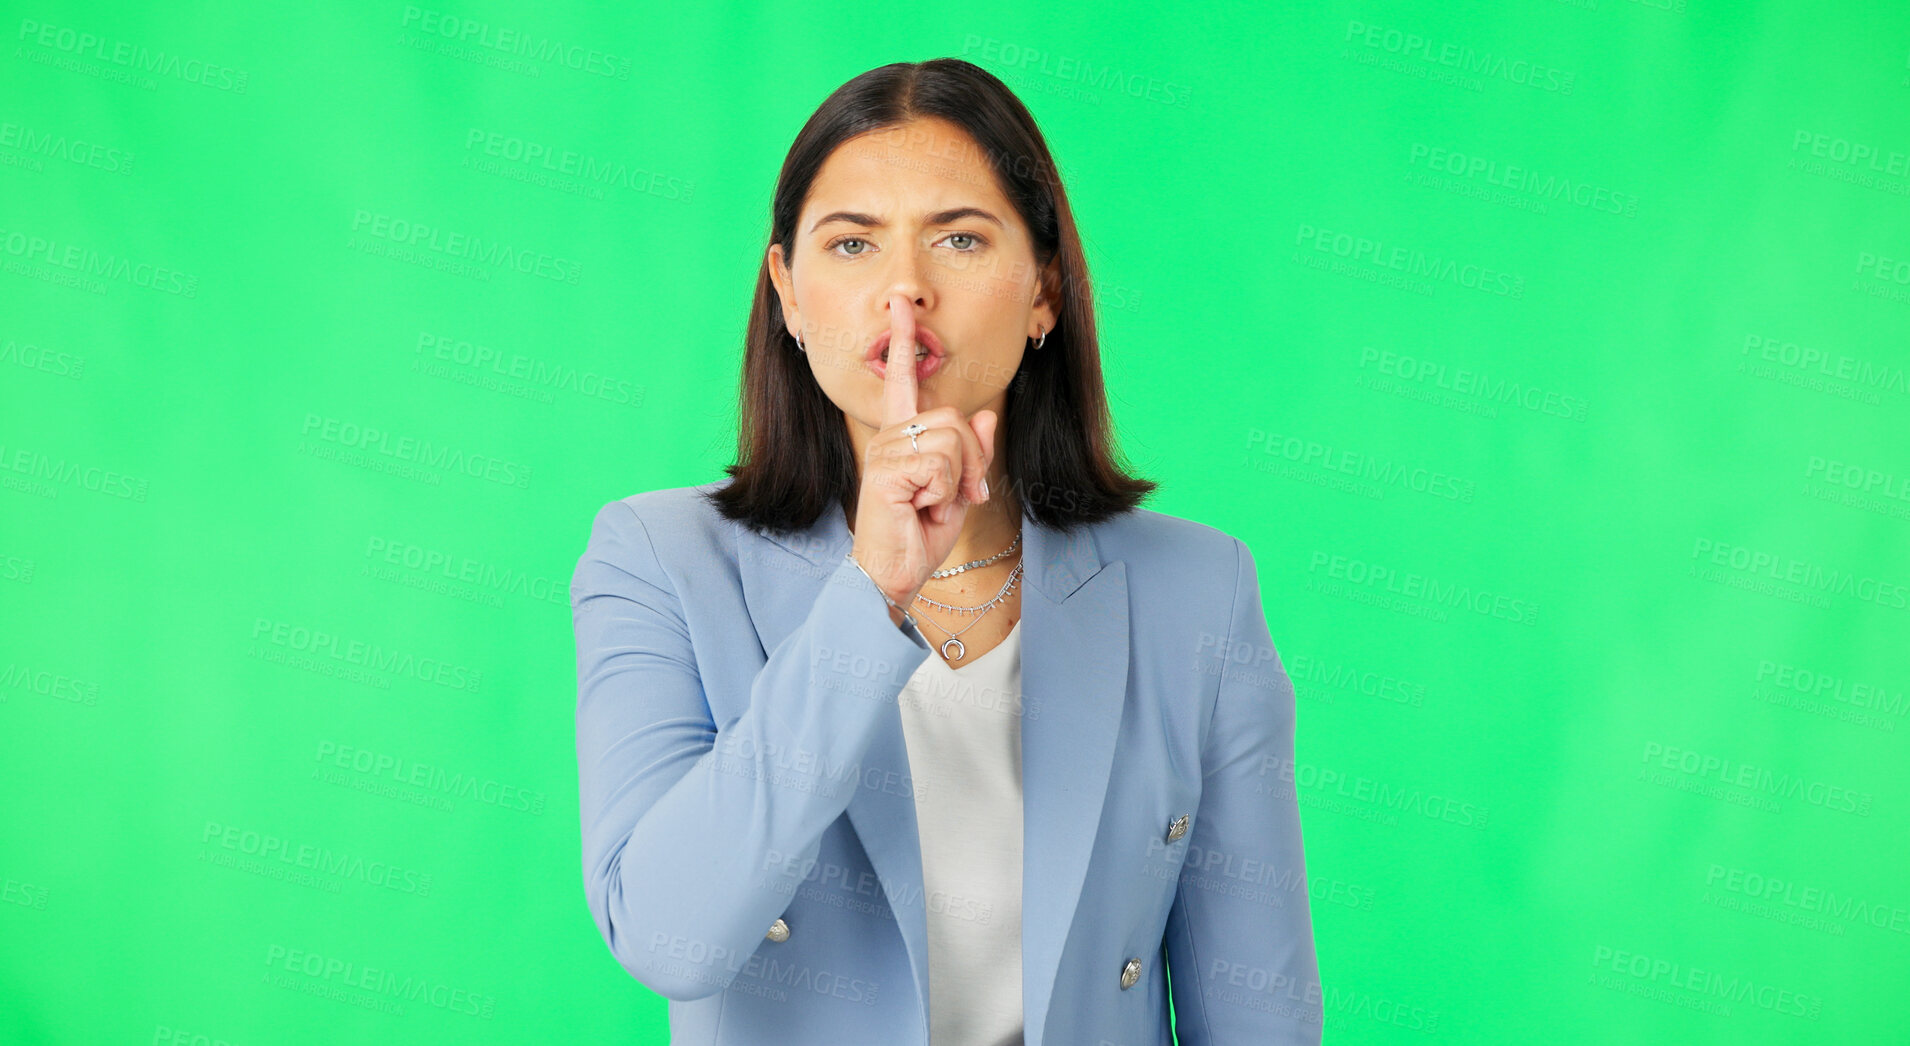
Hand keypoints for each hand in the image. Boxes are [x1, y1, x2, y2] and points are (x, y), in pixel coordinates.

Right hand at [852, 293, 997, 612]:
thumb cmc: (918, 536)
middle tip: (955, 497)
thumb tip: (986, 419)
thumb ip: (972, 455)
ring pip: (952, 440)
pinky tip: (920, 509)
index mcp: (901, 437)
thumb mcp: (957, 491)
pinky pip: (941, 465)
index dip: (902, 340)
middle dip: (971, 462)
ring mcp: (885, 453)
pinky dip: (945, 492)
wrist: (893, 576)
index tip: (901, 305)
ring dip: (958, 480)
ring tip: (933, 505)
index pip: (902, 381)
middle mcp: (889, 438)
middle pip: (955, 421)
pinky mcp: (888, 472)